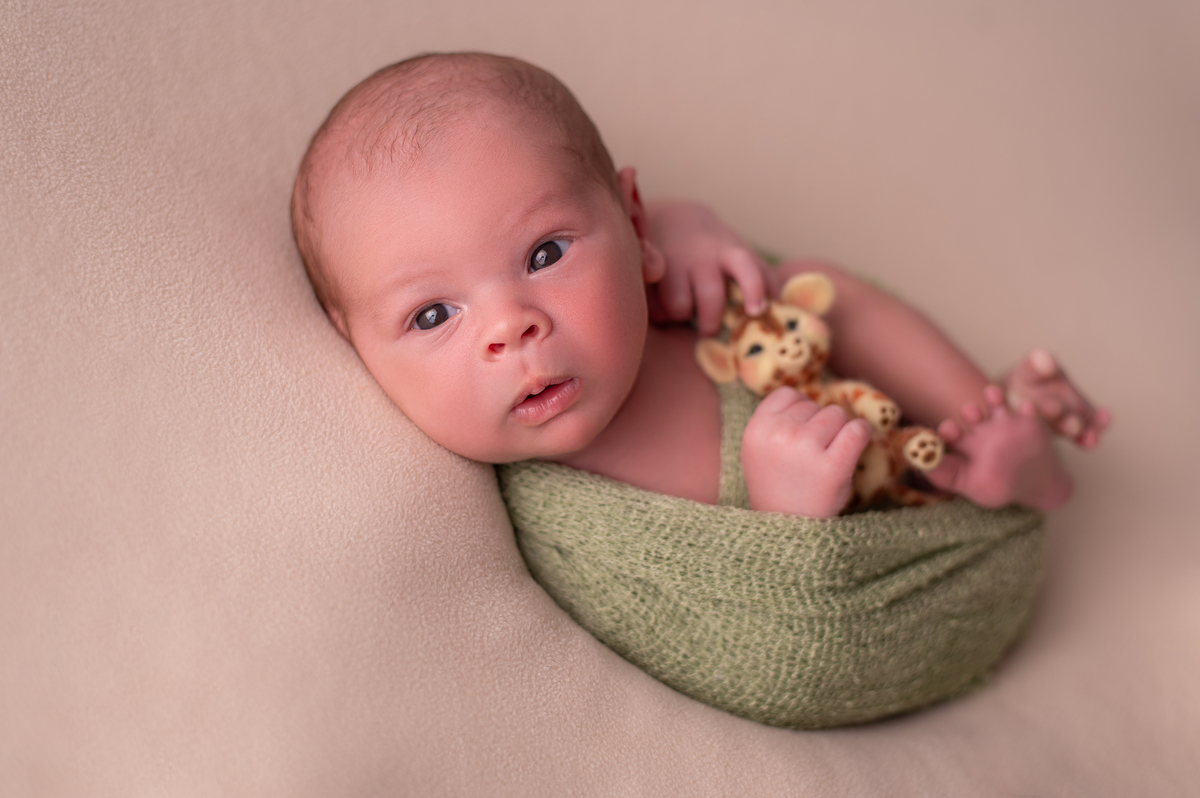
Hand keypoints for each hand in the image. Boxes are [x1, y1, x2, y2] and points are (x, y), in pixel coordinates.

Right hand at [644, 200, 772, 334]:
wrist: (676, 220)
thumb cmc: (717, 251)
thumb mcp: (744, 256)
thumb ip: (766, 280)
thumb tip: (785, 312)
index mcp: (732, 254)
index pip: (747, 267)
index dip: (753, 289)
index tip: (755, 311)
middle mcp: (704, 256)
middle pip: (710, 298)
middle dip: (710, 322)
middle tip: (708, 331)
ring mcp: (674, 262)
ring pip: (678, 307)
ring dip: (680, 317)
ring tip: (682, 311)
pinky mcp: (648, 269)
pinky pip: (652, 307)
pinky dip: (657, 313)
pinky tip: (661, 303)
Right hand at [741, 387, 872, 517]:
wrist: (787, 530)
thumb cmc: (779, 487)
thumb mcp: (760, 451)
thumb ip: (776, 422)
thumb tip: (811, 397)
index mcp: (756, 429)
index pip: (787, 395)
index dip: (799, 412)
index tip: (800, 434)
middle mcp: (778, 434)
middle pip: (814, 405)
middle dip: (818, 425)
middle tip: (811, 456)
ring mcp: (805, 448)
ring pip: (836, 414)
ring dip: (838, 432)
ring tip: (826, 458)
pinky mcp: (833, 466)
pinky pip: (857, 430)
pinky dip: (861, 435)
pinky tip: (852, 449)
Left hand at [929, 385, 1073, 509]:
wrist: (1037, 487)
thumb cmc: (999, 486)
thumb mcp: (971, 486)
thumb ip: (945, 475)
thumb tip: (919, 463)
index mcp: (968, 444)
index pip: (952, 432)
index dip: (948, 430)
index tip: (949, 432)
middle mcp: (984, 430)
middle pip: (972, 413)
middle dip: (970, 411)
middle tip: (971, 414)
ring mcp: (1007, 424)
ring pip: (996, 402)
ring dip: (993, 398)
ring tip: (992, 396)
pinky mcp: (1029, 422)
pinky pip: (1028, 410)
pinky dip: (1026, 408)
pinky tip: (1025, 409)